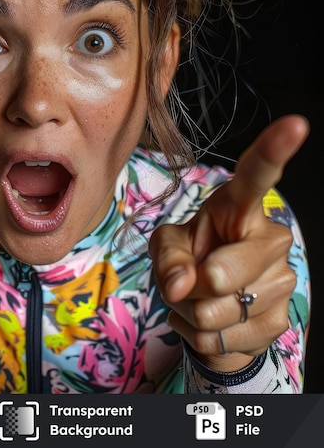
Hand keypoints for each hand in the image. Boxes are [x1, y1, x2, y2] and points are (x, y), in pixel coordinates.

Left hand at [149, 115, 308, 371]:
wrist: (208, 309)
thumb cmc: (189, 261)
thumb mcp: (167, 248)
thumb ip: (167, 258)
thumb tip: (183, 285)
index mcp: (240, 209)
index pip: (257, 176)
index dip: (274, 151)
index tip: (295, 124)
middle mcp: (269, 240)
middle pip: (223, 273)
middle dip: (192, 285)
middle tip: (190, 279)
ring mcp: (280, 281)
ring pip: (217, 312)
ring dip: (192, 312)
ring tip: (199, 299)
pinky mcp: (279, 319)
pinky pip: (220, 339)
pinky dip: (201, 336)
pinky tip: (211, 322)